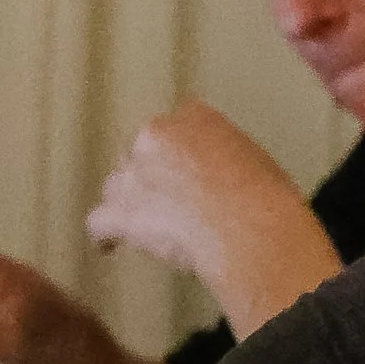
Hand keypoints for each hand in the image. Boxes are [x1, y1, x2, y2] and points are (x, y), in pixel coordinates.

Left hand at [83, 106, 343, 348]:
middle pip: (137, 153)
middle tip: (166, 203)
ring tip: (143, 226)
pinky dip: (105, 235)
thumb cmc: (266, 204)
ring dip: (128, 204)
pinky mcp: (121, 210)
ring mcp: (135, 173)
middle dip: (147, 177)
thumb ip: (229, 160)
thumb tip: (231, 181)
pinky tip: (108, 245)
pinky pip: (99, 222)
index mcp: (194, 119)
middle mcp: (157, 137)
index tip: (177, 168)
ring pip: (116, 186)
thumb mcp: (257, 162)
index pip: (171, 125)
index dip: (171, 153)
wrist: (252, 230)